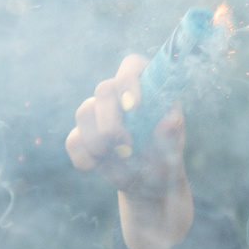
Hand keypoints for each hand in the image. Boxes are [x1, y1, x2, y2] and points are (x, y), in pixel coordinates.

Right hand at [65, 54, 192, 248]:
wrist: (150, 182)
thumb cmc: (166, 157)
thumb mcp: (174, 146)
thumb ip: (172, 132)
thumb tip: (168, 122)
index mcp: (146, 88)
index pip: (132, 66)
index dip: (129, 80)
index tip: (135, 106)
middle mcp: (120, 97)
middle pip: (103, 90)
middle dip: (111, 120)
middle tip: (127, 144)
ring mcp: (99, 114)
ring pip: (83, 113)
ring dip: (98, 140)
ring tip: (118, 156)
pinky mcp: (84, 136)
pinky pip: (73, 140)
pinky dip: (84, 156)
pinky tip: (97, 165)